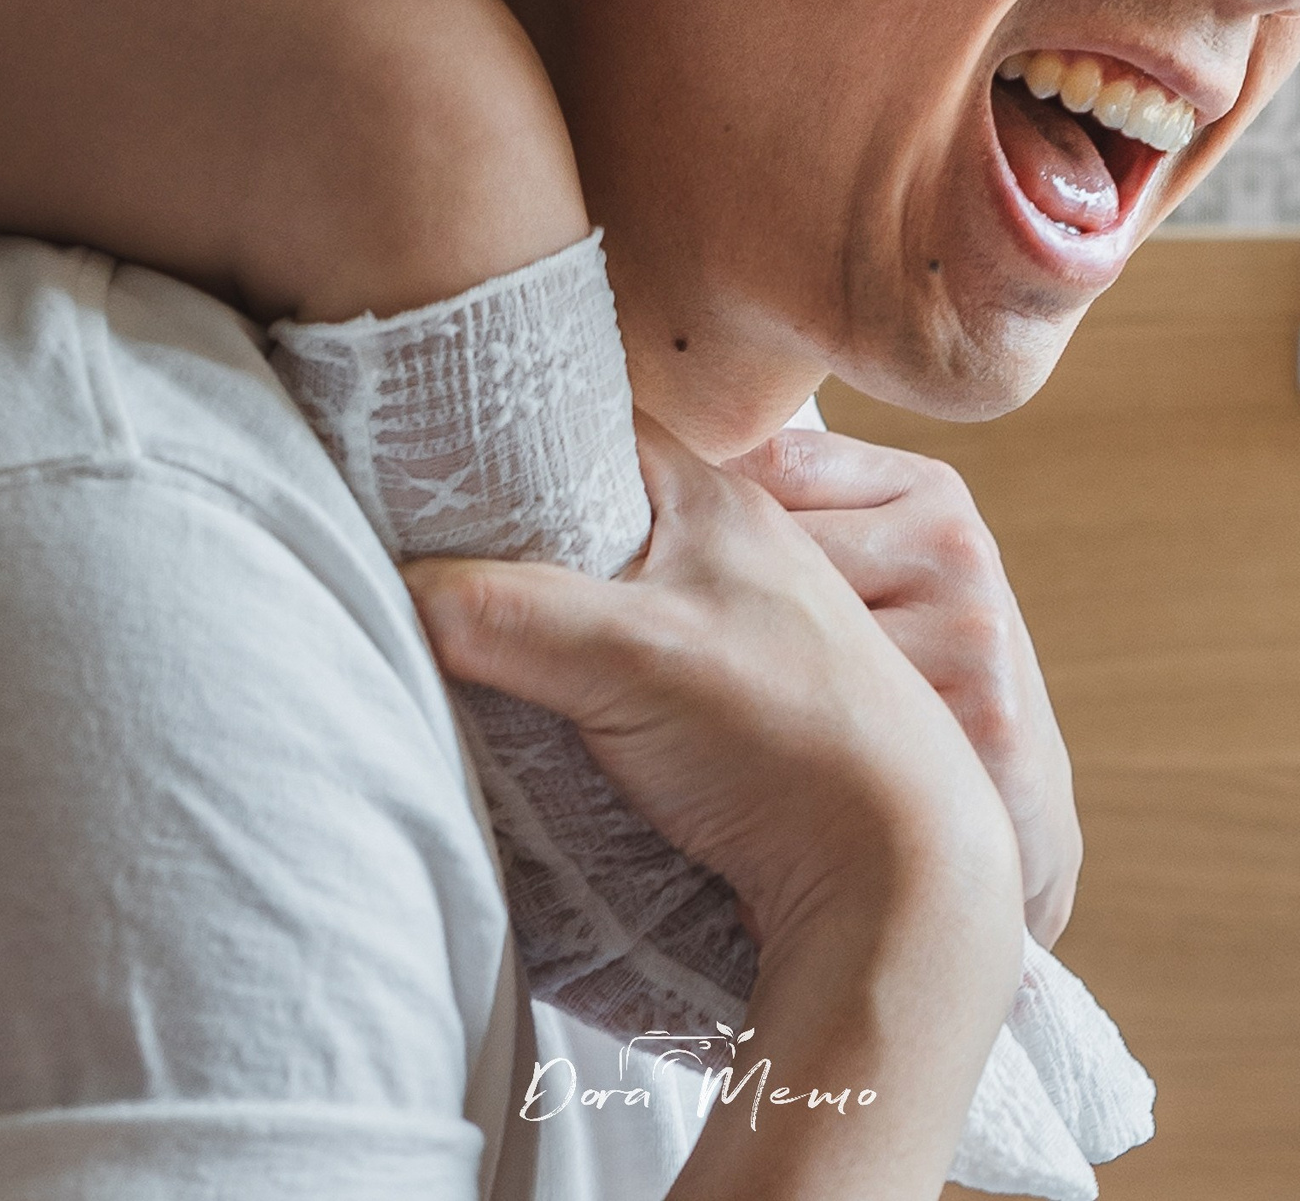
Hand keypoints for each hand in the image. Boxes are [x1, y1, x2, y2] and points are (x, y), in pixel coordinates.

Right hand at [407, 419, 1021, 968]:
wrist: (904, 873)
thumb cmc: (790, 738)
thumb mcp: (628, 656)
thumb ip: (501, 612)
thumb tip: (395, 588)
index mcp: (715, 498)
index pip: (590, 426)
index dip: (511, 434)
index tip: (432, 460)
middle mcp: (735, 545)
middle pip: (599, 505)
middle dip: (523, 527)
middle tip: (440, 555)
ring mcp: (745, 625)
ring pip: (624, 582)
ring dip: (562, 602)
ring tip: (487, 634)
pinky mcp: (744, 706)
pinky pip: (648, 653)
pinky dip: (596, 666)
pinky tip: (559, 702)